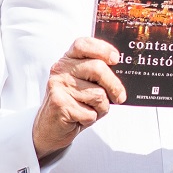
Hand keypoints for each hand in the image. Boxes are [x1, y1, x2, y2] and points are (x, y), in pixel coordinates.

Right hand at [32, 37, 126, 160]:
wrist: (49, 127)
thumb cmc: (72, 103)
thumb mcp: (83, 84)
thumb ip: (97, 75)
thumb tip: (122, 75)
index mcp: (68, 60)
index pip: (83, 44)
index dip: (102, 48)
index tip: (115, 59)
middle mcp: (61, 70)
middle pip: (97, 68)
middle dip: (114, 85)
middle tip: (120, 96)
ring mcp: (59, 86)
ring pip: (98, 94)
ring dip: (101, 107)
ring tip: (91, 109)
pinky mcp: (60, 104)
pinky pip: (90, 112)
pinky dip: (92, 118)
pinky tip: (81, 117)